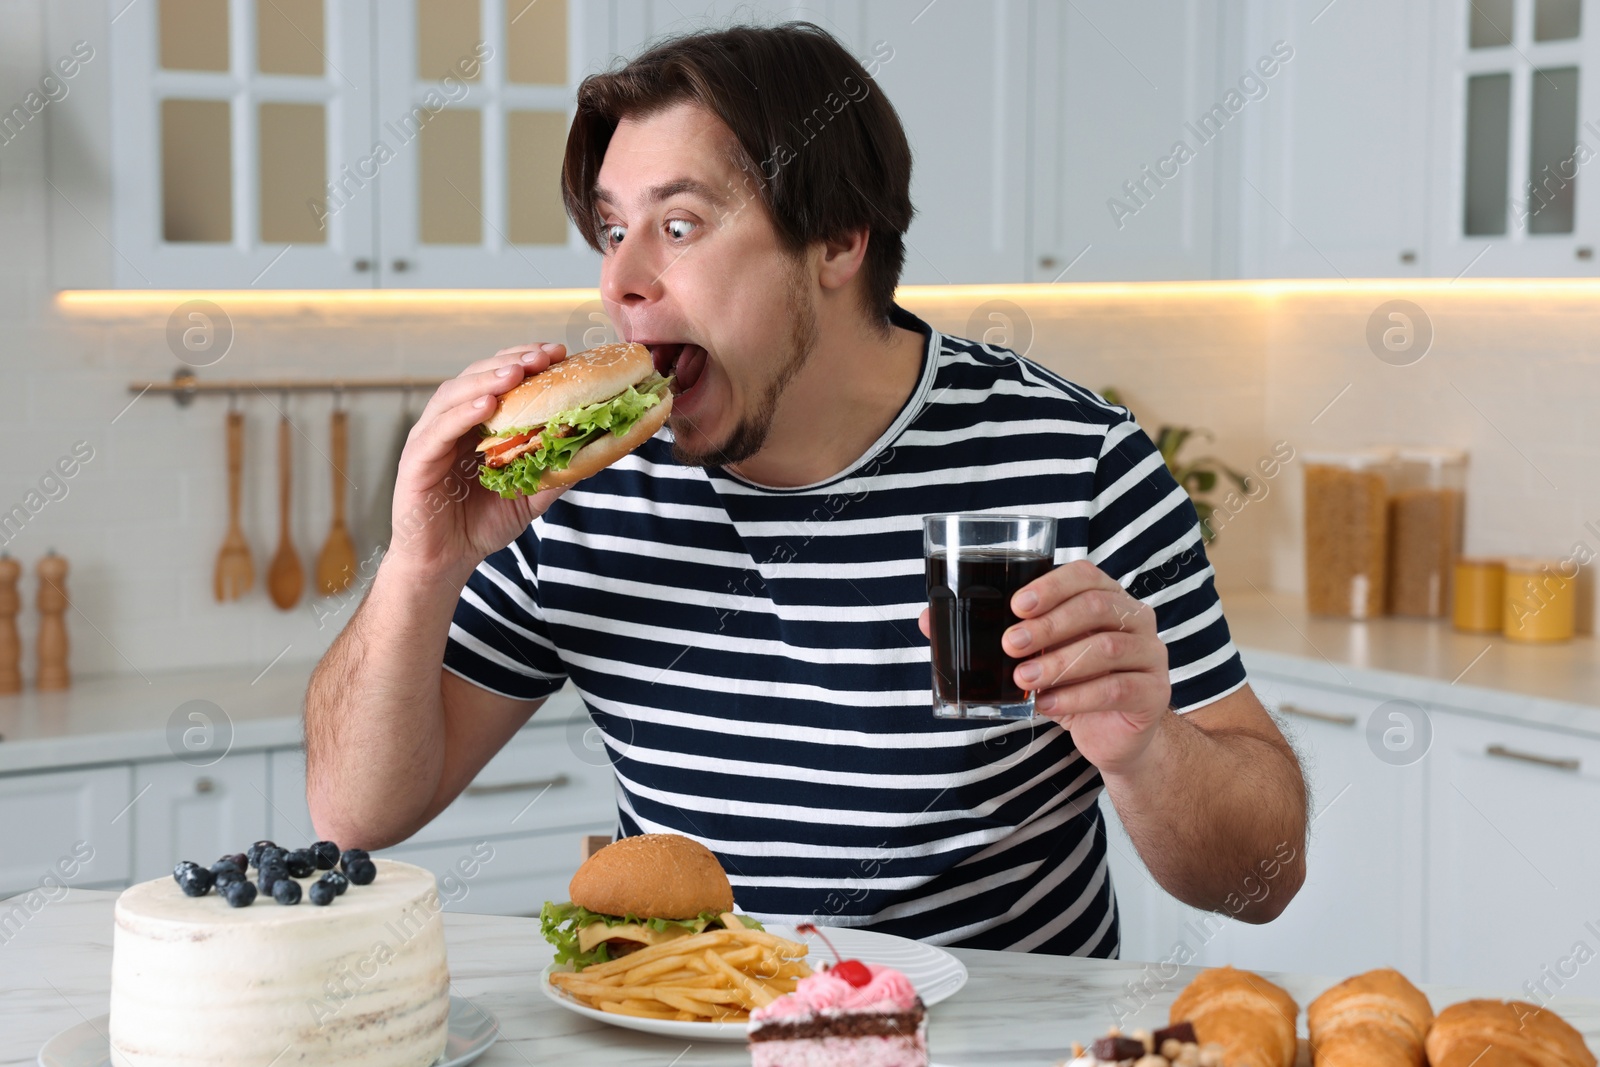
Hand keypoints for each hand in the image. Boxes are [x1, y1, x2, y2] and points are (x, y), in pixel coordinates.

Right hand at [385, 343, 569, 584]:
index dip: (525, 361)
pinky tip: (486, 405)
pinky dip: (461, 414)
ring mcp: (429, 440)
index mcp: (475, 424)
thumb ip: (556, 471)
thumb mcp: (529, 495)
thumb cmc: (480, 524)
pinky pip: (437, 431)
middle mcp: (450, 424)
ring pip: (453, 396)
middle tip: (542, 355)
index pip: (499, 380)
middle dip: (511, 361)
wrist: (444, 563)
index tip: (558, 352)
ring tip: (516, 372)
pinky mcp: (415, 462)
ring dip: (486, 379)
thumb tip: (595, 450)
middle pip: (476, 377)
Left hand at [917, 560, 1171, 774]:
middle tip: (1009, 644)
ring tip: (1022, 678)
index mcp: (1106, 598)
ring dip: (1058, 663)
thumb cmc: (1071, 684)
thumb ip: (991, 635)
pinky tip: (1044, 705)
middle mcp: (1134, 619)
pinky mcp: (1153, 692)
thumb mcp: (1034, 656)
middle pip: (1095, 608)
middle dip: (1048, 625)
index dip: (1050, 586)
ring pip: (1106, 648)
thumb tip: (928, 619)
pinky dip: (1075, 697)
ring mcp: (1150, 655)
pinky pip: (1115, 688)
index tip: (1015, 605)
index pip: (1084, 575)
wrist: (1115, 736)